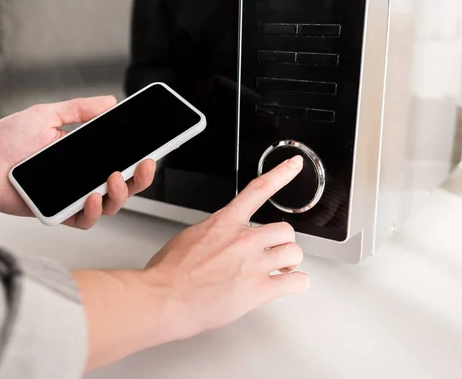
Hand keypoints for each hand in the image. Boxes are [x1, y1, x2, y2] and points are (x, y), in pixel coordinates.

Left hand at [0, 96, 155, 228]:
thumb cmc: (6, 142)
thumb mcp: (47, 116)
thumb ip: (79, 110)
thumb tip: (109, 102)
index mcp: (84, 156)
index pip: (120, 159)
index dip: (139, 157)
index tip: (153, 147)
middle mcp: (82, 179)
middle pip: (124, 185)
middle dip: (140, 177)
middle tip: (144, 164)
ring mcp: (72, 197)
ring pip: (110, 204)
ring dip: (121, 193)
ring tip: (115, 177)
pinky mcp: (58, 214)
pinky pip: (85, 219)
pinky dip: (94, 210)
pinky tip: (93, 195)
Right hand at [144, 154, 307, 338]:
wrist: (164, 298)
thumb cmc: (168, 273)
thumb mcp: (188, 237)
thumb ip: (212, 234)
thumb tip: (217, 240)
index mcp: (225, 223)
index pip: (259, 190)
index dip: (281, 173)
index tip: (294, 164)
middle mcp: (243, 239)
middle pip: (285, 230)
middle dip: (281, 243)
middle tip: (274, 253)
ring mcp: (254, 264)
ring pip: (294, 253)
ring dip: (290, 263)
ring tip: (280, 270)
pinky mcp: (259, 290)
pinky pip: (296, 282)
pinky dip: (296, 284)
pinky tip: (286, 285)